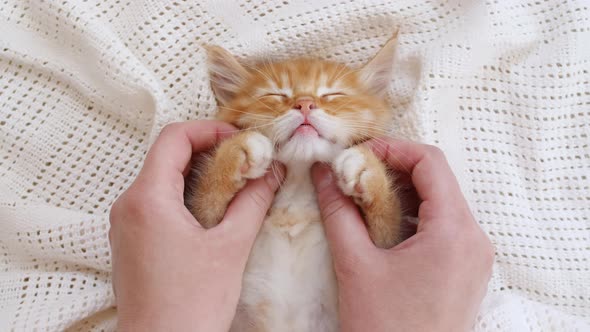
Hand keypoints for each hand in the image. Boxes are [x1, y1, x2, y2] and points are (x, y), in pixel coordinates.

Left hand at [109, 120, 284, 331]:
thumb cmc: (192, 304)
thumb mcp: (231, 247)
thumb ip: (252, 200)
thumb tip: (272, 170)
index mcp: (148, 198)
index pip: (174, 137)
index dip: (209, 129)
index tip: (239, 139)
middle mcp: (128, 205)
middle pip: (166, 155)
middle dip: (207, 151)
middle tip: (244, 160)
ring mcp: (125, 224)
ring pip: (161, 178)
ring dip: (197, 174)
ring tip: (233, 185)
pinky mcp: (130, 241)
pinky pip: (155, 202)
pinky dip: (184, 195)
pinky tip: (212, 212)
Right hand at [311, 139, 493, 331]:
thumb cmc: (385, 328)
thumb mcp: (355, 265)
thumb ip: (338, 211)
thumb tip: (321, 172)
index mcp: (454, 231)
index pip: (430, 162)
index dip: (393, 148)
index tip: (360, 152)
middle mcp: (474, 238)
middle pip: (437, 180)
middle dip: (395, 169)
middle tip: (355, 172)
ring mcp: (474, 256)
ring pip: (441, 202)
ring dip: (403, 193)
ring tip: (364, 197)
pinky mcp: (466, 270)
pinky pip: (444, 226)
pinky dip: (413, 215)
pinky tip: (383, 224)